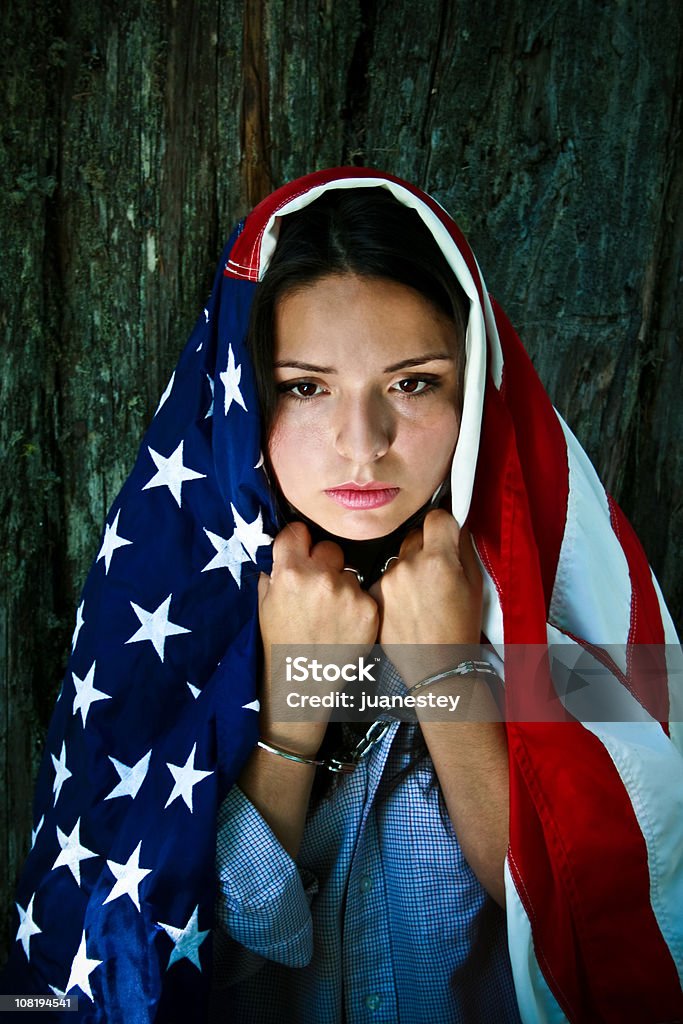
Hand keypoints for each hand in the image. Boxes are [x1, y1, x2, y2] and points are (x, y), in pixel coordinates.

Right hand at [258, 521, 378, 754]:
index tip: (301, 551)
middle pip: (330, 548)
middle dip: (325, 563)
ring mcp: (348, 593)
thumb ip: (276, 573)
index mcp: (290, 572)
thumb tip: (285, 552)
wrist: (303, 684)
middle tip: (320, 587)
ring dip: (343, 586)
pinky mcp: (369, 609)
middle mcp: (321, 577)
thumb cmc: (280, 644)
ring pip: (350, 573)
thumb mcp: (265, 604)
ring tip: (332, 613)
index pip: (297, 531)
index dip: (299, 542)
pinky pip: (364, 594)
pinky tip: (346, 624)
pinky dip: (357, 606)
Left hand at [368, 510, 481, 685]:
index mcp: (438, 560)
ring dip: (410, 567)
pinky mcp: (374, 595)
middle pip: (414, 536)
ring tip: (423, 595)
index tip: (446, 534)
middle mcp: (408, 565)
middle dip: (426, 547)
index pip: (436, 517)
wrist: (436, 665)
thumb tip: (457, 525)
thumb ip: (464, 548)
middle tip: (437, 572)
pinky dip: (396, 585)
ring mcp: (387, 580)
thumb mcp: (475, 585)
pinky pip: (386, 577)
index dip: (444, 525)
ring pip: (399, 557)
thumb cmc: (459, 629)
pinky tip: (409, 604)